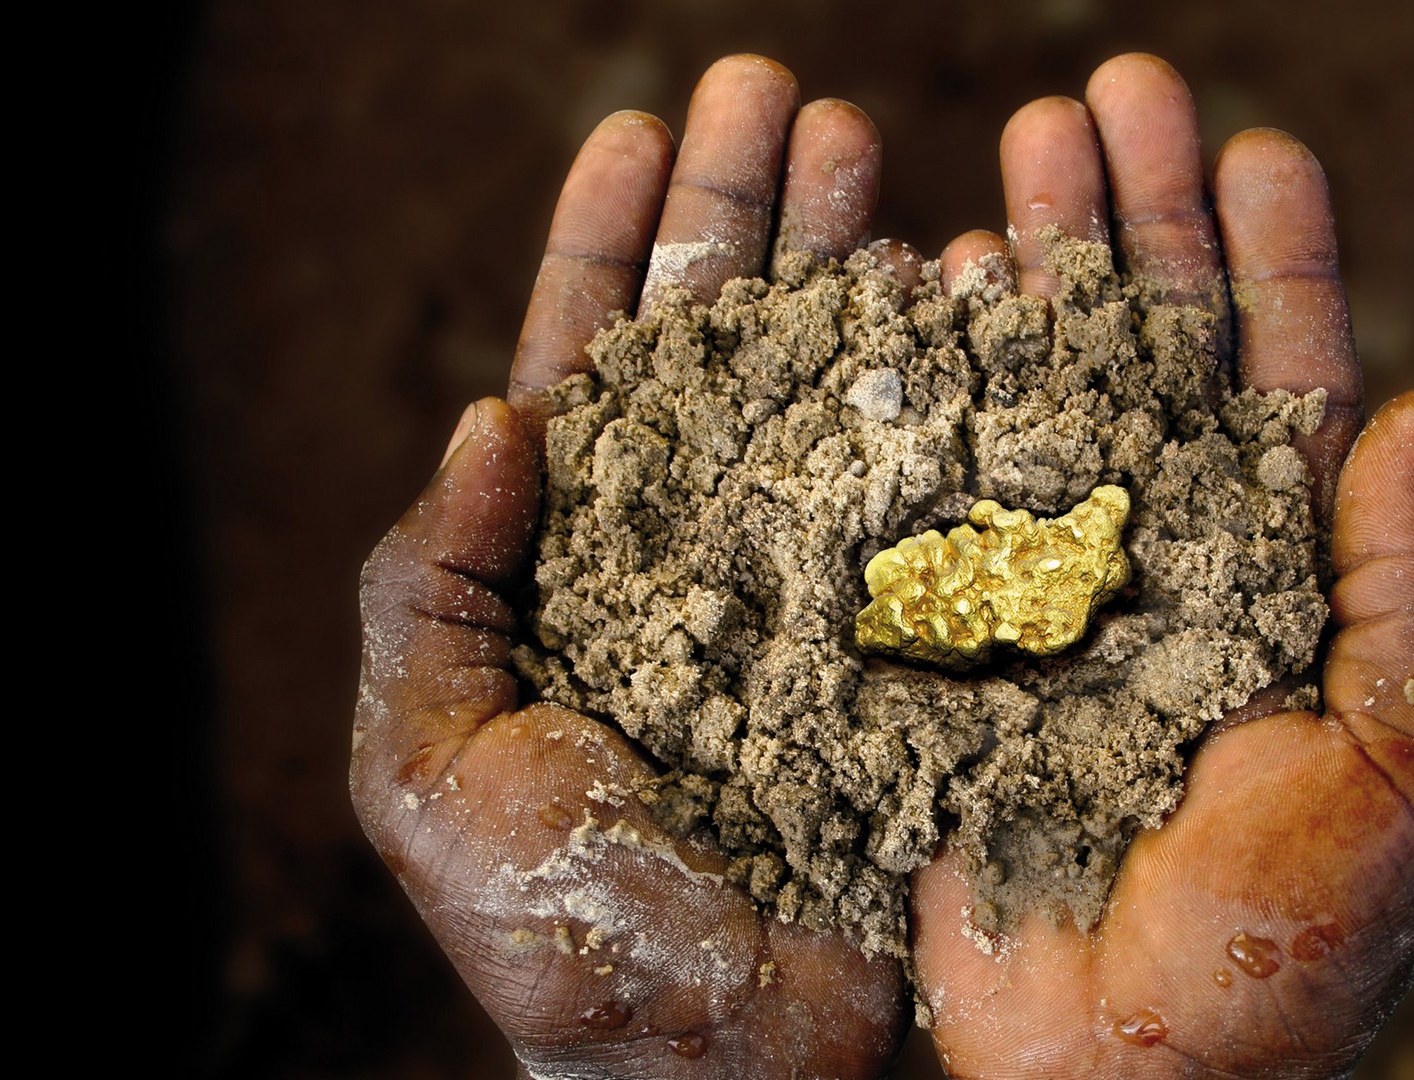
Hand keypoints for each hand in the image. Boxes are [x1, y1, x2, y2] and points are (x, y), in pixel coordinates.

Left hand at [351, 56, 912, 1078]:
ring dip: (857, 271)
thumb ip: (436, 597)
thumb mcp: (433, 768)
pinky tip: (980, 304)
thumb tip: (492, 418)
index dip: (613, 244)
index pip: (594, 369)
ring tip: (886, 160)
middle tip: (787, 94)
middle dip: (749, 216)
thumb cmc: (558, 925)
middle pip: (727, 348)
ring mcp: (819, 586)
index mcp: (584, 565)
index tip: (640, 123)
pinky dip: (958, 399)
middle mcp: (707, 550)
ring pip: (838, 397)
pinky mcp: (911, 639)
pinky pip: (941, 499)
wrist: (719, 1054)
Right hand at [907, 55, 1413, 1077]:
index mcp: (1285, 582)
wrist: (1126, 1076)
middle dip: (1135, 228)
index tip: (1255, 144)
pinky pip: (933, 501)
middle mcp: (1166, 566)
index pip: (1281, 389)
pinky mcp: (951, 648)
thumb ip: (1411, 584)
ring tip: (1013, 161)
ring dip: (1030, 279)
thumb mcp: (1407, 760)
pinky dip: (927, 399)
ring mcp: (1051, 598)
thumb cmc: (1293, 939)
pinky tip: (918, 301)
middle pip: (1150, 361)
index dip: (1271, 263)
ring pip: (1039, 403)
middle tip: (1106, 96)